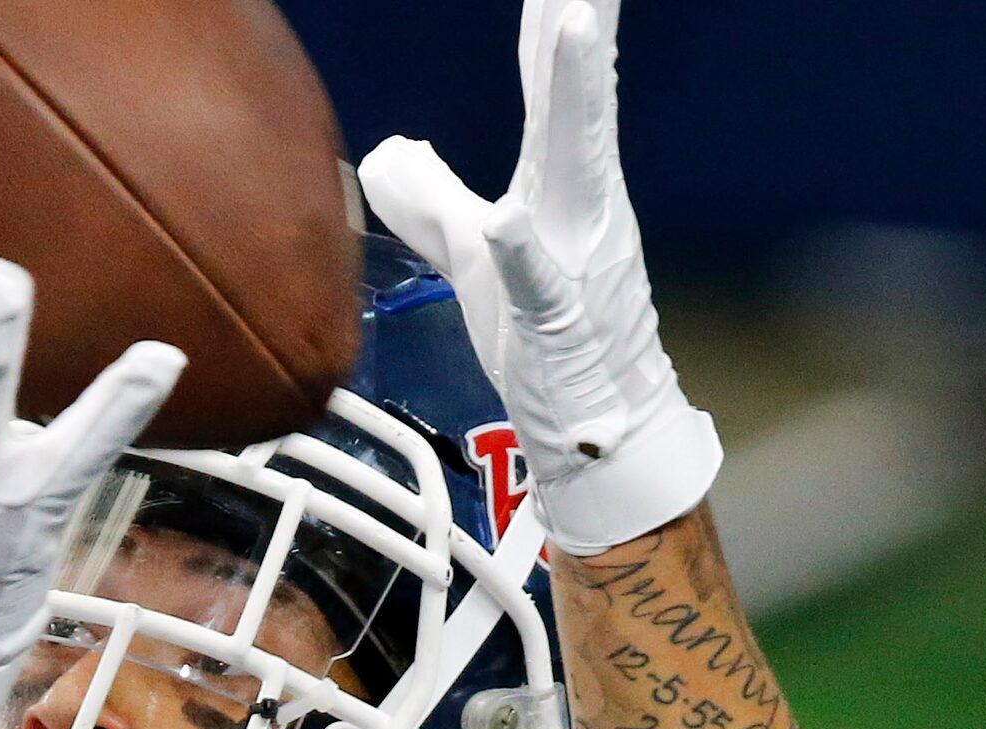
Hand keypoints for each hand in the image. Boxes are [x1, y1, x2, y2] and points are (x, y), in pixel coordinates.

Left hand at [358, 0, 720, 556]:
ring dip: (575, 97)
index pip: (554, 90)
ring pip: (578, 167)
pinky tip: (508, 218)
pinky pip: (540, 284)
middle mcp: (578, 211)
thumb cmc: (544, 344)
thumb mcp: (475, 259)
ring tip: (571, 23)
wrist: (597, 430)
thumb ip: (436, 202)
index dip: (551, 24)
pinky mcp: (557, 326)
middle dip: (579, 24)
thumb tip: (388, 152)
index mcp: (558, 190)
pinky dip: (523, 251)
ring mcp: (574, 265)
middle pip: (577, 102)